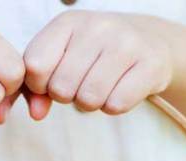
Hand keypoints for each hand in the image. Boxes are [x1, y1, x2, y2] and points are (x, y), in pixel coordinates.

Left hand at [21, 11, 177, 117]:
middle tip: (82, 84)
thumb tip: (36, 114)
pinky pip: (116, 105)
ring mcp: (127, 43)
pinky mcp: (151, 64)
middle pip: (61, 88)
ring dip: (91, 104)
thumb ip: (36, 87)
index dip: (39, 85)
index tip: (52, 80)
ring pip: (89, 99)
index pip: (35, 66)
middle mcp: (97, 26)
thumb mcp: (60, 59)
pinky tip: (120, 89)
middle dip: (68, 97)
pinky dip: (114, 106)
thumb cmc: (93, 55)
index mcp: (68, 22)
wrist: (149, 41)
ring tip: (100, 87)